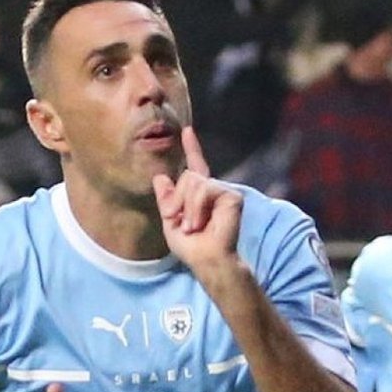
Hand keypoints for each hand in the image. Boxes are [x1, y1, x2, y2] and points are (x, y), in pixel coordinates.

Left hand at [152, 127, 242, 272]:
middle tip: (181, 222)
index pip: (195, 167)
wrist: (207, 260)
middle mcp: (213, 190)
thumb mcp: (170, 221)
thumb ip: (166, 199)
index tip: (187, 131)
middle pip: (187, 177)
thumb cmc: (192, 248)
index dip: (192, 148)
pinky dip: (196, 207)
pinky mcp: (232, 196)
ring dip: (187, 207)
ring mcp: (223, 192)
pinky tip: (201, 222)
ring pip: (193, 181)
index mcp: (199, 195)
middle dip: (177, 200)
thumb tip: (159, 176)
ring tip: (193, 226)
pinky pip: (204, 189)